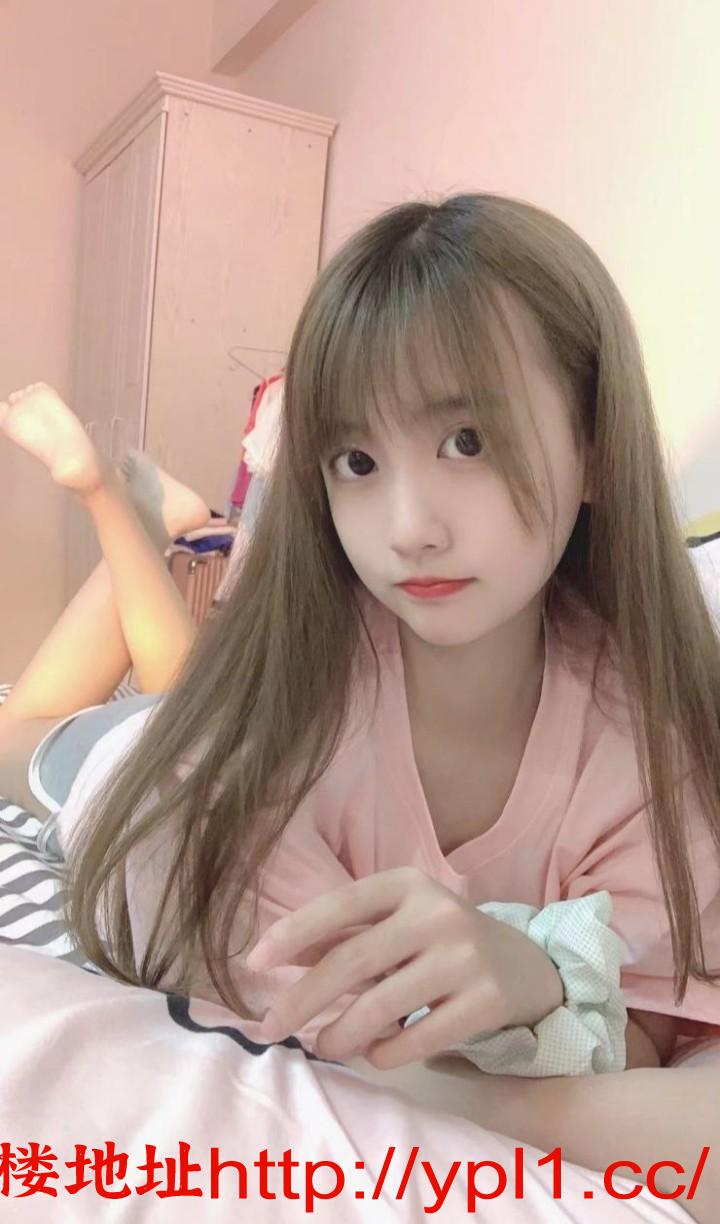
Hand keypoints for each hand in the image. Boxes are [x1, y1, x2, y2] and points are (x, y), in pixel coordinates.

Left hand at [246, 867, 562, 1066]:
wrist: (527, 966)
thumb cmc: (442, 942)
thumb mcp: (395, 925)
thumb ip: (340, 935)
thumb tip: (272, 955)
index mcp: (408, 884)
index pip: (340, 904)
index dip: (294, 932)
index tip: (253, 962)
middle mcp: (438, 913)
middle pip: (353, 960)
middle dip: (302, 999)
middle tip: (269, 1027)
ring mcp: (466, 957)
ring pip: (381, 1007)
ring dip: (339, 1035)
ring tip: (322, 1048)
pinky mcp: (487, 1002)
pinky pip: (418, 1039)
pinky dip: (384, 1053)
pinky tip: (375, 1053)